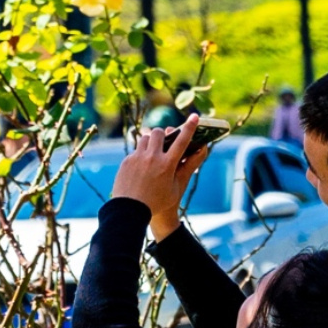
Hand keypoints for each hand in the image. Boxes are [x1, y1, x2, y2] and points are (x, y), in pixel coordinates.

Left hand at [110, 115, 209, 239]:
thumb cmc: (157, 203)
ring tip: (152, 152)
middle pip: (160, 132)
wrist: (129, 211)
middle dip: (164, 133)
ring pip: (145, 137)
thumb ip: (188, 167)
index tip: (195, 116)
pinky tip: (140, 168)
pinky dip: (140, 155)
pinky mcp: (126, 161)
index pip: (182, 141)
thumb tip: (201, 151)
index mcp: (168, 165)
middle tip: (165, 140)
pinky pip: (135, 151)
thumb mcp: (177, 187)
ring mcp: (137, 158)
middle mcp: (152, 158)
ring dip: (151, 141)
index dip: (190, 127)